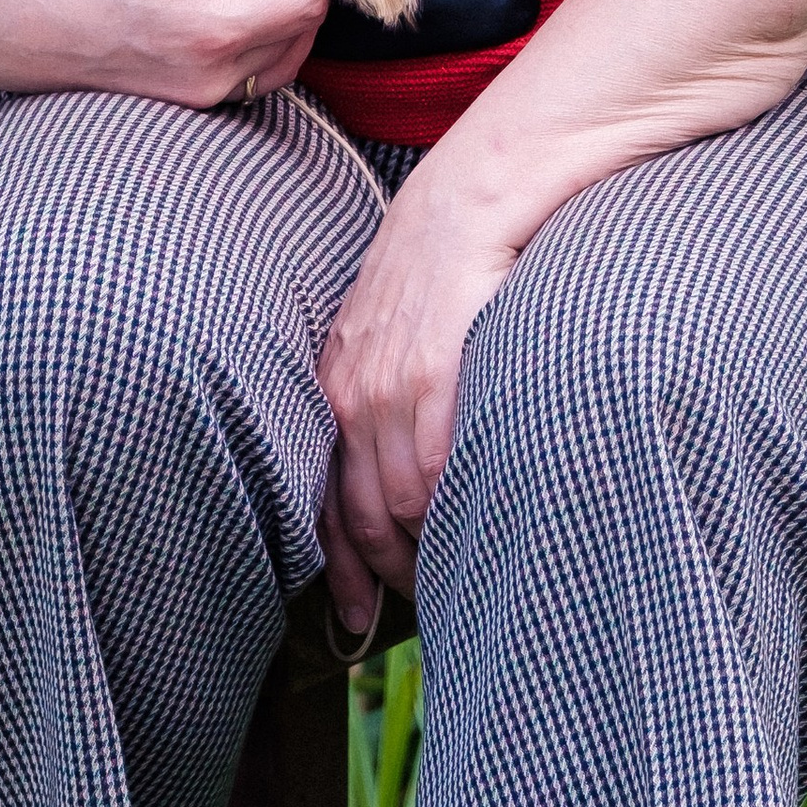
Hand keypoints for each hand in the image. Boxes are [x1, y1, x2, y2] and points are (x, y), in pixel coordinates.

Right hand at [0, 0, 327, 107]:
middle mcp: (213, 76)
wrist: (18, 24)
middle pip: (303, 36)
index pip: (306, 2)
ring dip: (288, 20)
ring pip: (284, 64)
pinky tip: (234, 9)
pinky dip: (263, 44)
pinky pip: (253, 80)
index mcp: (210, 29)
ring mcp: (201, 99)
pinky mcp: (190, 106)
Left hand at [317, 182, 521, 626]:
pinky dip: (448, 513)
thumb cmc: (452, 260)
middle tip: (421, 613)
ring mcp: (390, 381)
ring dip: (426, 555)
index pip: (324, 500)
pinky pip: (434, 465)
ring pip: (398, 502)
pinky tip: (471, 538)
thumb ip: (394, 390)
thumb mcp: (397, 326)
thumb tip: (405, 461)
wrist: (482, 187)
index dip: (339, 568)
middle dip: (388, 576)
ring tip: (457, 587)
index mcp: (337, 383)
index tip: (352, 619)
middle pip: (360, 515)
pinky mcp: (435, 368)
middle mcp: (352, 389)